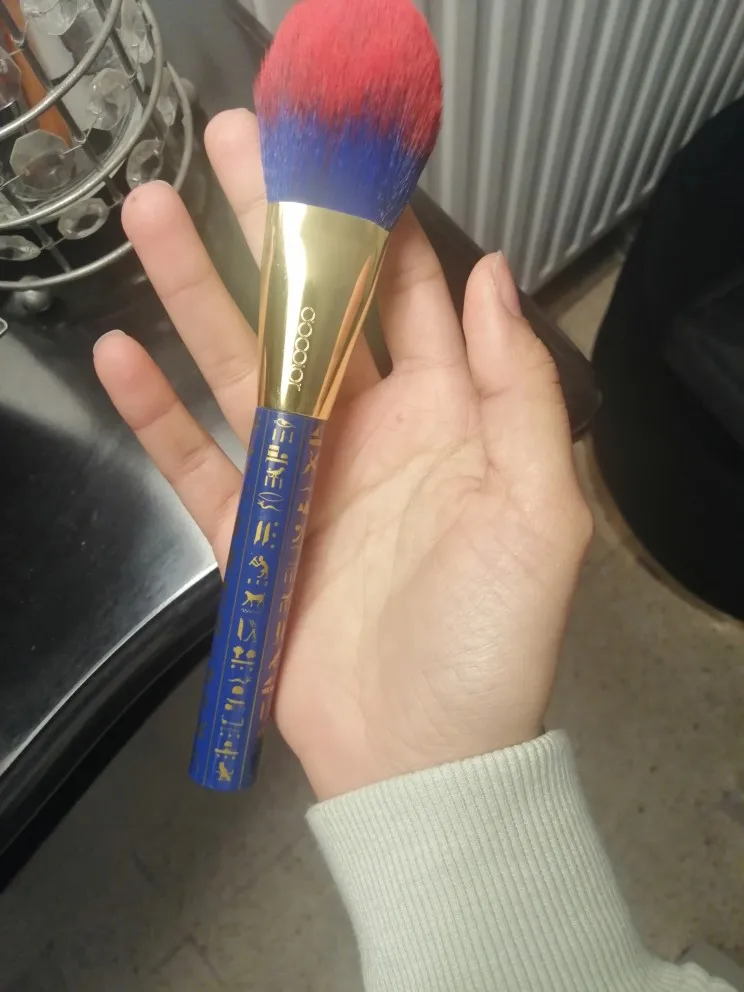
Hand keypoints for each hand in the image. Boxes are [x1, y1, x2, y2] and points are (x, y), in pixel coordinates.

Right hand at [95, 109, 591, 799]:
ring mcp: (304, 481)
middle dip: (273, 234)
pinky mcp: (249, 535)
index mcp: (447, 418)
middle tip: (227, 149)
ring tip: (150, 217)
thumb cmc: (493, 639)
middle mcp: (372, 433)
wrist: (423, 759)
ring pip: (242, 371)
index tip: (338, 159)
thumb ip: (518, 390)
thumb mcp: (540, 512)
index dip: (378, 228)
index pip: (411, 299)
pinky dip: (157, 414)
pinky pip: (195, 464)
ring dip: (198, 298)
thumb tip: (493, 274)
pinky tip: (118, 354)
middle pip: (313, 316)